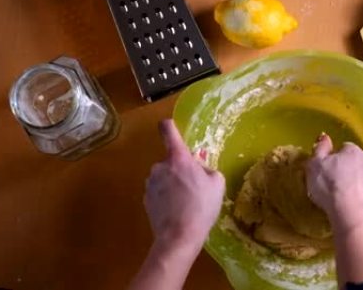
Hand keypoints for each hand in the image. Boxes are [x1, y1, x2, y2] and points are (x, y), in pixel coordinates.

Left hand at [144, 119, 224, 254]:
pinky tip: (176, 212)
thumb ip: (208, 169)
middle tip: (194, 186)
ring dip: (173, 184)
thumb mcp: (217, 184)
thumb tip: (200, 167)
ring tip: (186, 203)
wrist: (179, 236)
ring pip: (164, 177)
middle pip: (171, 160)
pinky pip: (158, 192)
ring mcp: (150, 183)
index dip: (169, 126)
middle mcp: (160, 166)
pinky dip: (166, 198)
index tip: (171, 127)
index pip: (168, 131)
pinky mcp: (145, 199)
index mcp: (178, 158)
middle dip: (181, 169)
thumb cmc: (202, 206)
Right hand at [305, 134, 362, 233]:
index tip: (330, 171)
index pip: (344, 149)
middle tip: (339, 185)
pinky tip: (359, 208)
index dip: (336, 160)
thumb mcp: (314, 166)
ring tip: (350, 198)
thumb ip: (320, 149)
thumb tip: (325, 137)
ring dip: (362, 183)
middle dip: (352, 170)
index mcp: (352, 150)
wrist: (353, 214)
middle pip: (359, 162)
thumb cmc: (330, 187)